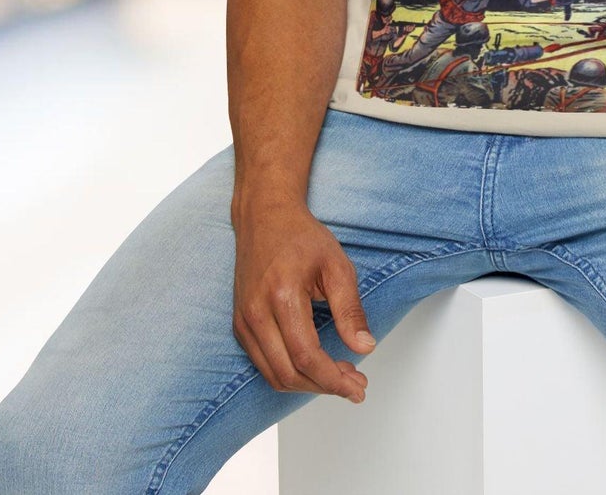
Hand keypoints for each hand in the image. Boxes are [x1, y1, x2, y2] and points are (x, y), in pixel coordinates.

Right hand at [231, 197, 375, 401]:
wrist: (265, 217)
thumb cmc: (301, 237)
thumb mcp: (336, 266)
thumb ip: (350, 310)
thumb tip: (365, 347)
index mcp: (282, 296)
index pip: (306, 356)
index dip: (333, 380)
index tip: (357, 386)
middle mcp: (256, 313)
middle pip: (288, 374)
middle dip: (324, 387)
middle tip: (354, 385)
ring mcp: (244, 321)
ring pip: (273, 375)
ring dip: (308, 385)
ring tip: (339, 377)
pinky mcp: (240, 325)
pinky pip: (264, 364)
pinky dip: (290, 374)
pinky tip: (314, 367)